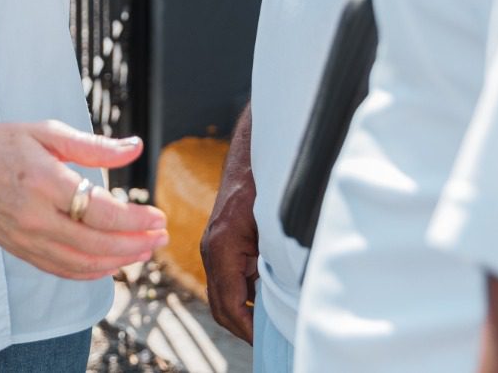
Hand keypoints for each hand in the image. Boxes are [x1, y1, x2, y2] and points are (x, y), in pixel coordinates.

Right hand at [0, 121, 169, 281]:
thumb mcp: (47, 132)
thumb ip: (94, 146)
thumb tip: (135, 148)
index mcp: (44, 182)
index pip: (101, 211)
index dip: (135, 219)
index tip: (158, 216)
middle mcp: (35, 217)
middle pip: (97, 244)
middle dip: (136, 244)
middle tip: (161, 236)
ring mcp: (26, 239)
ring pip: (82, 264)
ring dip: (119, 261)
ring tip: (144, 250)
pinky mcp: (19, 250)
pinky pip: (62, 270)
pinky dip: (91, 272)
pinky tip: (110, 264)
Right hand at [200, 150, 260, 340]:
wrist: (251, 154)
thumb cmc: (265, 184)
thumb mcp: (275, 226)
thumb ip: (276, 263)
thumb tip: (286, 300)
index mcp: (222, 247)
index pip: (229, 303)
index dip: (248, 329)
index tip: (267, 342)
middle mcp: (212, 250)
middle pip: (220, 306)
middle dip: (243, 328)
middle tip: (270, 342)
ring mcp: (213, 248)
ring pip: (222, 296)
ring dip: (243, 314)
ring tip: (270, 328)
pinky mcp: (220, 245)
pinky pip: (227, 281)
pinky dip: (242, 298)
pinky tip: (265, 303)